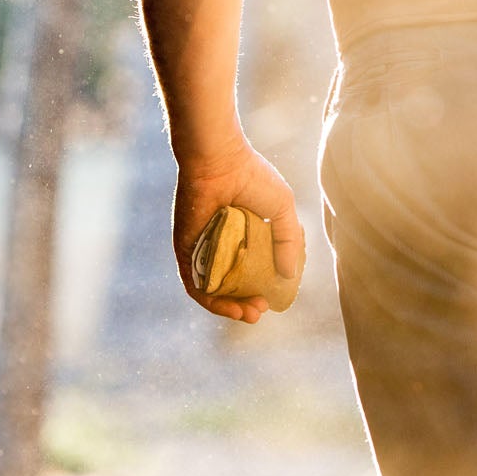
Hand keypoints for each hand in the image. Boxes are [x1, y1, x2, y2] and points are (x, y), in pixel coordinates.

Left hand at [172, 143, 305, 323]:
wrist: (218, 162)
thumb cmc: (252, 178)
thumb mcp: (282, 209)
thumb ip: (288, 240)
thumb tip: (289, 275)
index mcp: (245, 234)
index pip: (254, 268)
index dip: (265, 285)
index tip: (276, 295)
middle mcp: (223, 245)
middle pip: (234, 284)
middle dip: (248, 302)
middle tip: (260, 310)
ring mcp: (204, 250)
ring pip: (214, 289)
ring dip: (231, 307)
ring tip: (250, 314)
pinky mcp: (187, 252)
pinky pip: (196, 284)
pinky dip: (212, 300)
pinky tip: (232, 307)